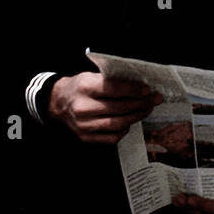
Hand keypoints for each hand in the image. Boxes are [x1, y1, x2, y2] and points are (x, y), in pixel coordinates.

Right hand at [47, 60, 161, 144]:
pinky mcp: (86, 137)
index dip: (134, 90)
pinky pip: (111, 137)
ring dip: (136, 117)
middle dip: (141, 104)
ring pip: (117, 124)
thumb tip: (141, 85)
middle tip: (154, 99)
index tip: (148, 90)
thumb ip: (113, 80)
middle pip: (119, 108)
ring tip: (146, 109)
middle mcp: (82, 107)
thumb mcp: (93, 76)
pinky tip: (129, 121)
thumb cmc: (80, 87)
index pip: (114, 89)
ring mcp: (84, 125)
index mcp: (84, 87)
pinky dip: (124, 130)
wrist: (59, 102)